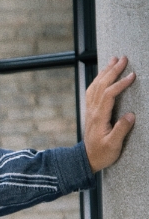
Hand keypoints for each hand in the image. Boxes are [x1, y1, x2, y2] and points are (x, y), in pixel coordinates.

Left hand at [84, 56, 135, 172]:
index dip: (120, 84)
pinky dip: (98, 79)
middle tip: (123, 58)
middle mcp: (93, 110)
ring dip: (105, 71)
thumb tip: (131, 115)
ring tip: (113, 60)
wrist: (87, 159)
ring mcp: (91, 110)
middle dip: (112, 70)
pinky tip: (103, 75)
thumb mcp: (113, 145)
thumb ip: (121, 130)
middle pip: (101, 85)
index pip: (109, 94)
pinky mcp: (91, 111)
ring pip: (96, 86)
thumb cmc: (101, 154)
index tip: (132, 76)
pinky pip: (92, 91)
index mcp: (99, 117)